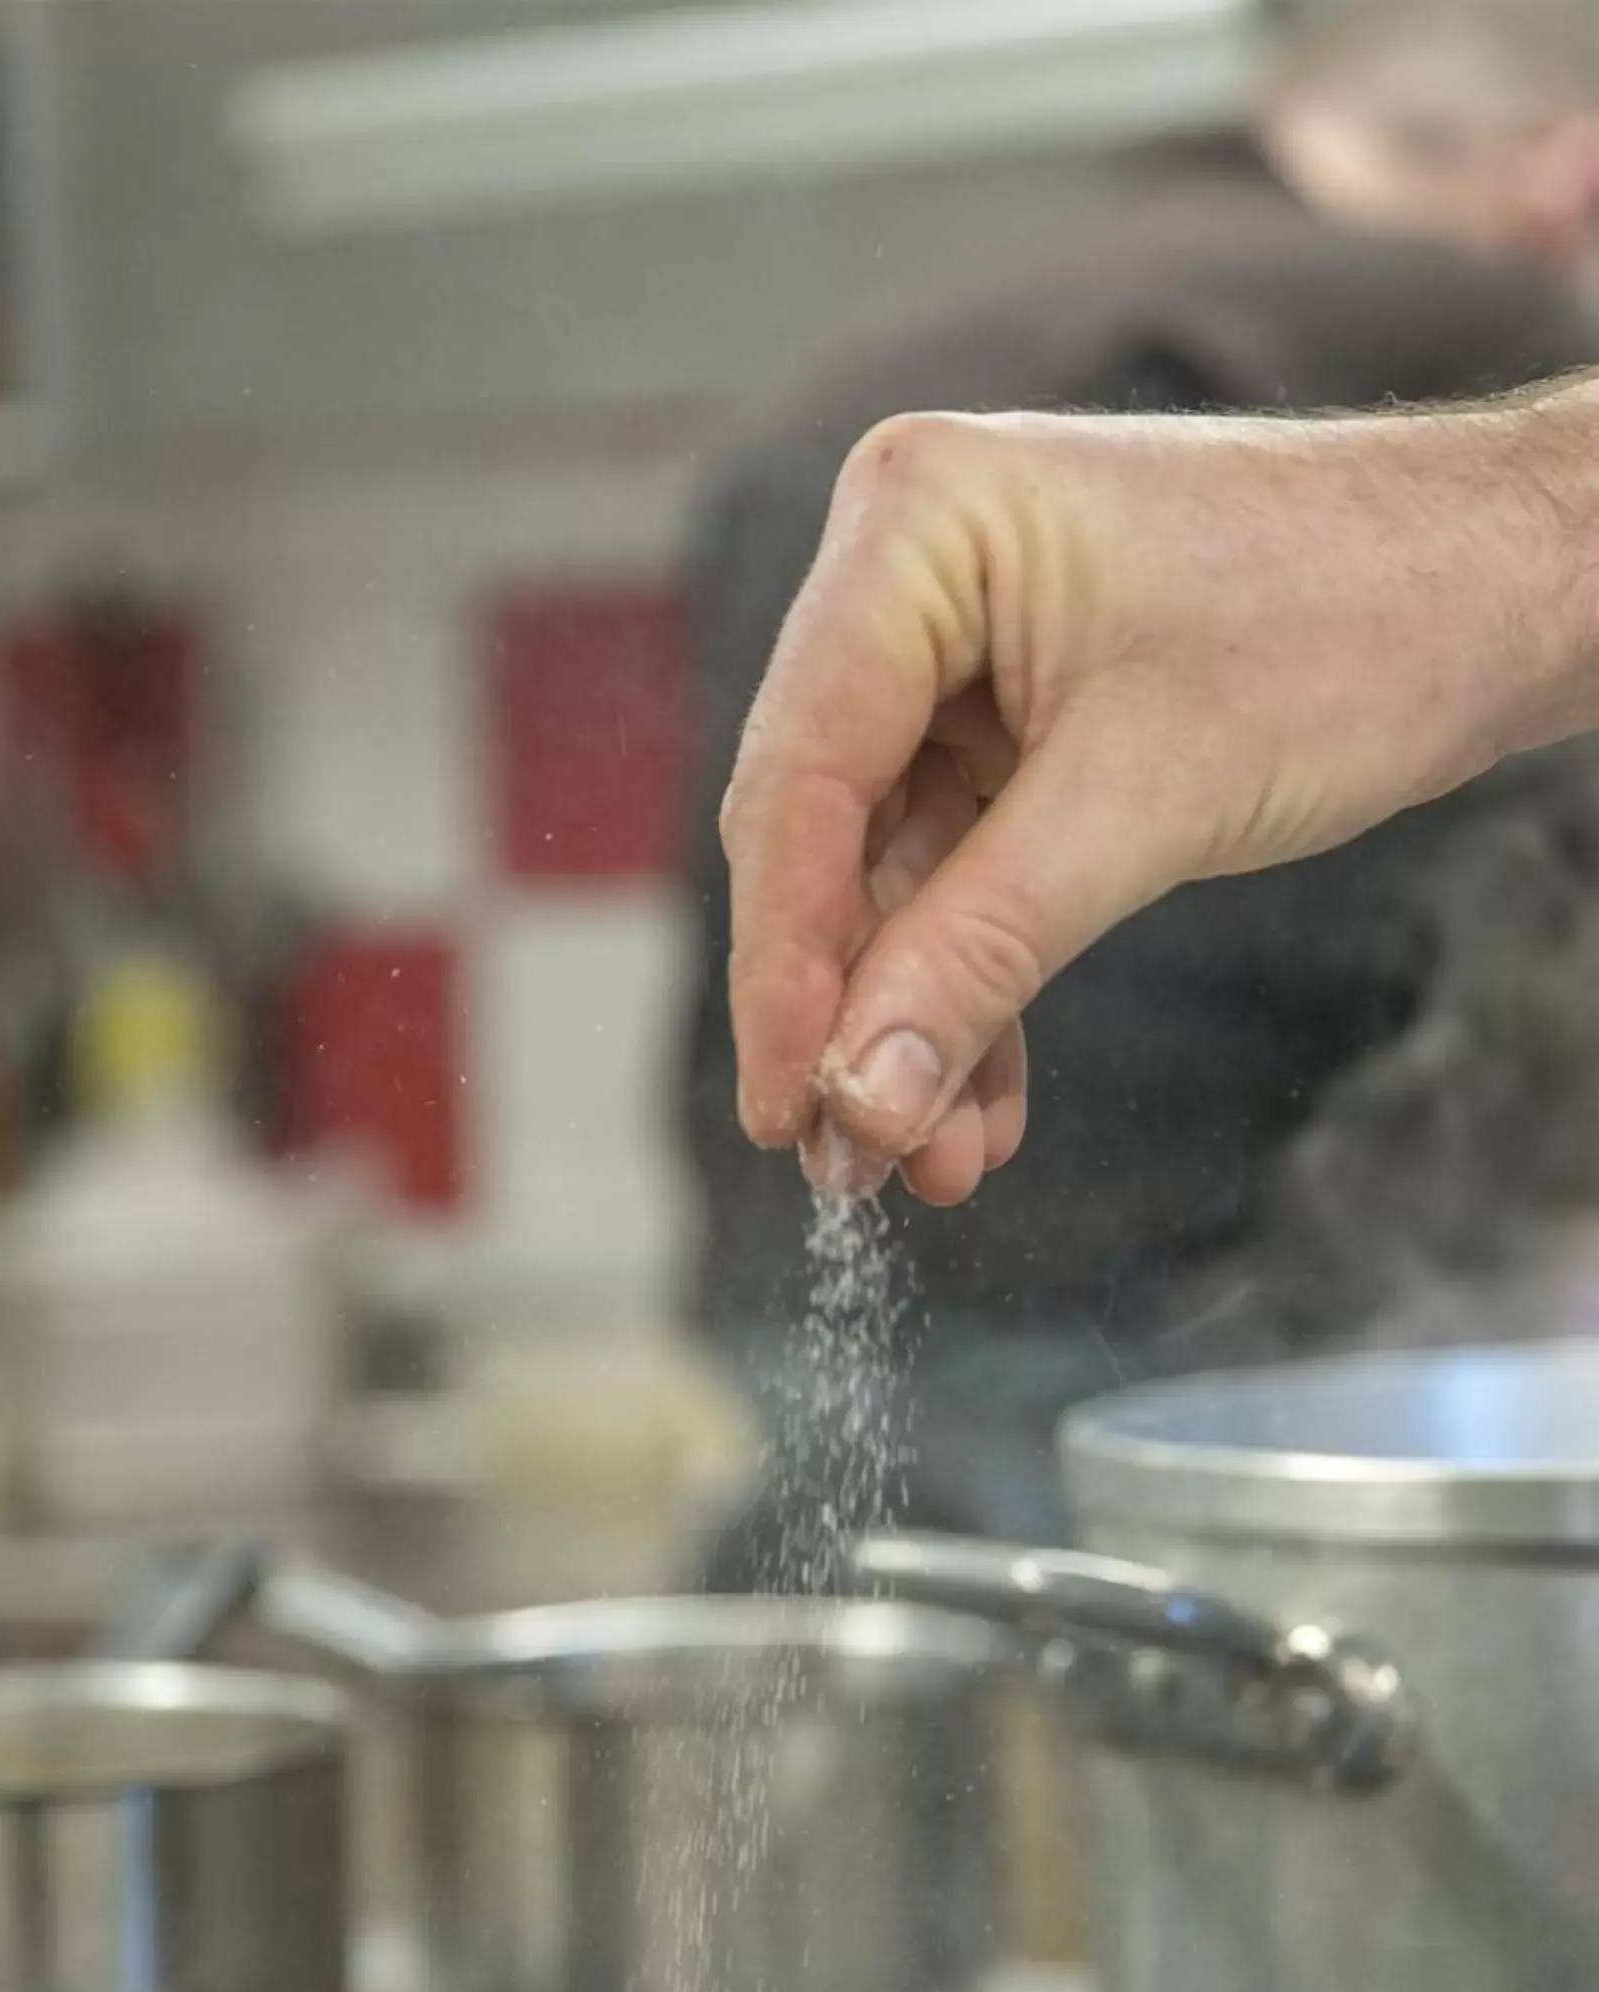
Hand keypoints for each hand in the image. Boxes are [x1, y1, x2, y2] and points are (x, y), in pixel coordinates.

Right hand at [721, 389, 1598, 1203]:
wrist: (1508, 582)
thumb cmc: (1359, 614)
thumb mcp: (1149, 799)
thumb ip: (982, 951)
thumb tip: (860, 1101)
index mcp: (916, 527)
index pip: (800, 779)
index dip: (781, 965)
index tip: (785, 1110)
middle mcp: (909, 577)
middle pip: (822, 837)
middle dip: (849, 1014)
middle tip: (851, 1161)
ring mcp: (958, 656)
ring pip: (889, 881)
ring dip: (913, 1028)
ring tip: (933, 1166)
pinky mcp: (1013, 726)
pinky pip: (959, 880)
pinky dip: (973, 992)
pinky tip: (980, 1108)